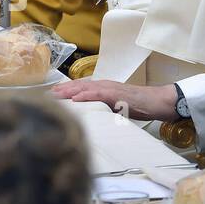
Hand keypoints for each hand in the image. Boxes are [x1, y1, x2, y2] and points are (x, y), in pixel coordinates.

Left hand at [50, 79, 177, 121]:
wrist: (158, 102)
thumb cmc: (140, 106)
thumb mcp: (118, 108)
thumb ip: (104, 109)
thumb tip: (92, 117)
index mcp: (104, 88)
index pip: (81, 88)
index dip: (66, 90)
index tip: (51, 95)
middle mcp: (105, 85)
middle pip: (79, 86)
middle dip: (62, 90)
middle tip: (46, 94)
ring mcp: (111, 89)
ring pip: (86, 88)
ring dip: (69, 91)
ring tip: (55, 95)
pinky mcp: (118, 95)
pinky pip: (99, 94)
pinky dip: (86, 96)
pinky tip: (75, 99)